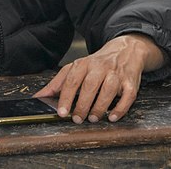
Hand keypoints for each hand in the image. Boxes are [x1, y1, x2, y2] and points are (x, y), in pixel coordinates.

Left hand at [34, 33, 164, 123]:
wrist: (124, 50)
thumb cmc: (97, 64)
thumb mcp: (75, 68)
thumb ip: (58, 83)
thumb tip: (40, 97)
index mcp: (83, 64)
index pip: (72, 80)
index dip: (66, 97)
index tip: (62, 112)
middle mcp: (100, 67)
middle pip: (89, 86)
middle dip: (82, 104)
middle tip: (77, 119)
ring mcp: (116, 75)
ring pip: (108, 90)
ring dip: (99, 107)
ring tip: (92, 118)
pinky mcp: (130, 83)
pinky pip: (127, 96)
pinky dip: (120, 108)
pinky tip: (112, 117)